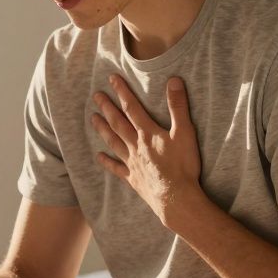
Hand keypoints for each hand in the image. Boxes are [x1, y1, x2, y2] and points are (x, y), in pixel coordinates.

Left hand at [90, 74, 202, 228]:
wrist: (176, 199)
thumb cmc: (183, 166)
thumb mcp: (185, 133)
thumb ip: (178, 107)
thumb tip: (174, 81)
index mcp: (147, 133)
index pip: (132, 107)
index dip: (122, 92)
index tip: (111, 79)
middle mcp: (135, 146)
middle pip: (118, 123)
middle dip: (107, 107)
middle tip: (96, 95)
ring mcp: (132, 163)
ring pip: (113, 142)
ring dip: (103, 129)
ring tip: (93, 119)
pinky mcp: (133, 179)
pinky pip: (116, 168)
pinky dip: (107, 162)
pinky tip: (99, 157)